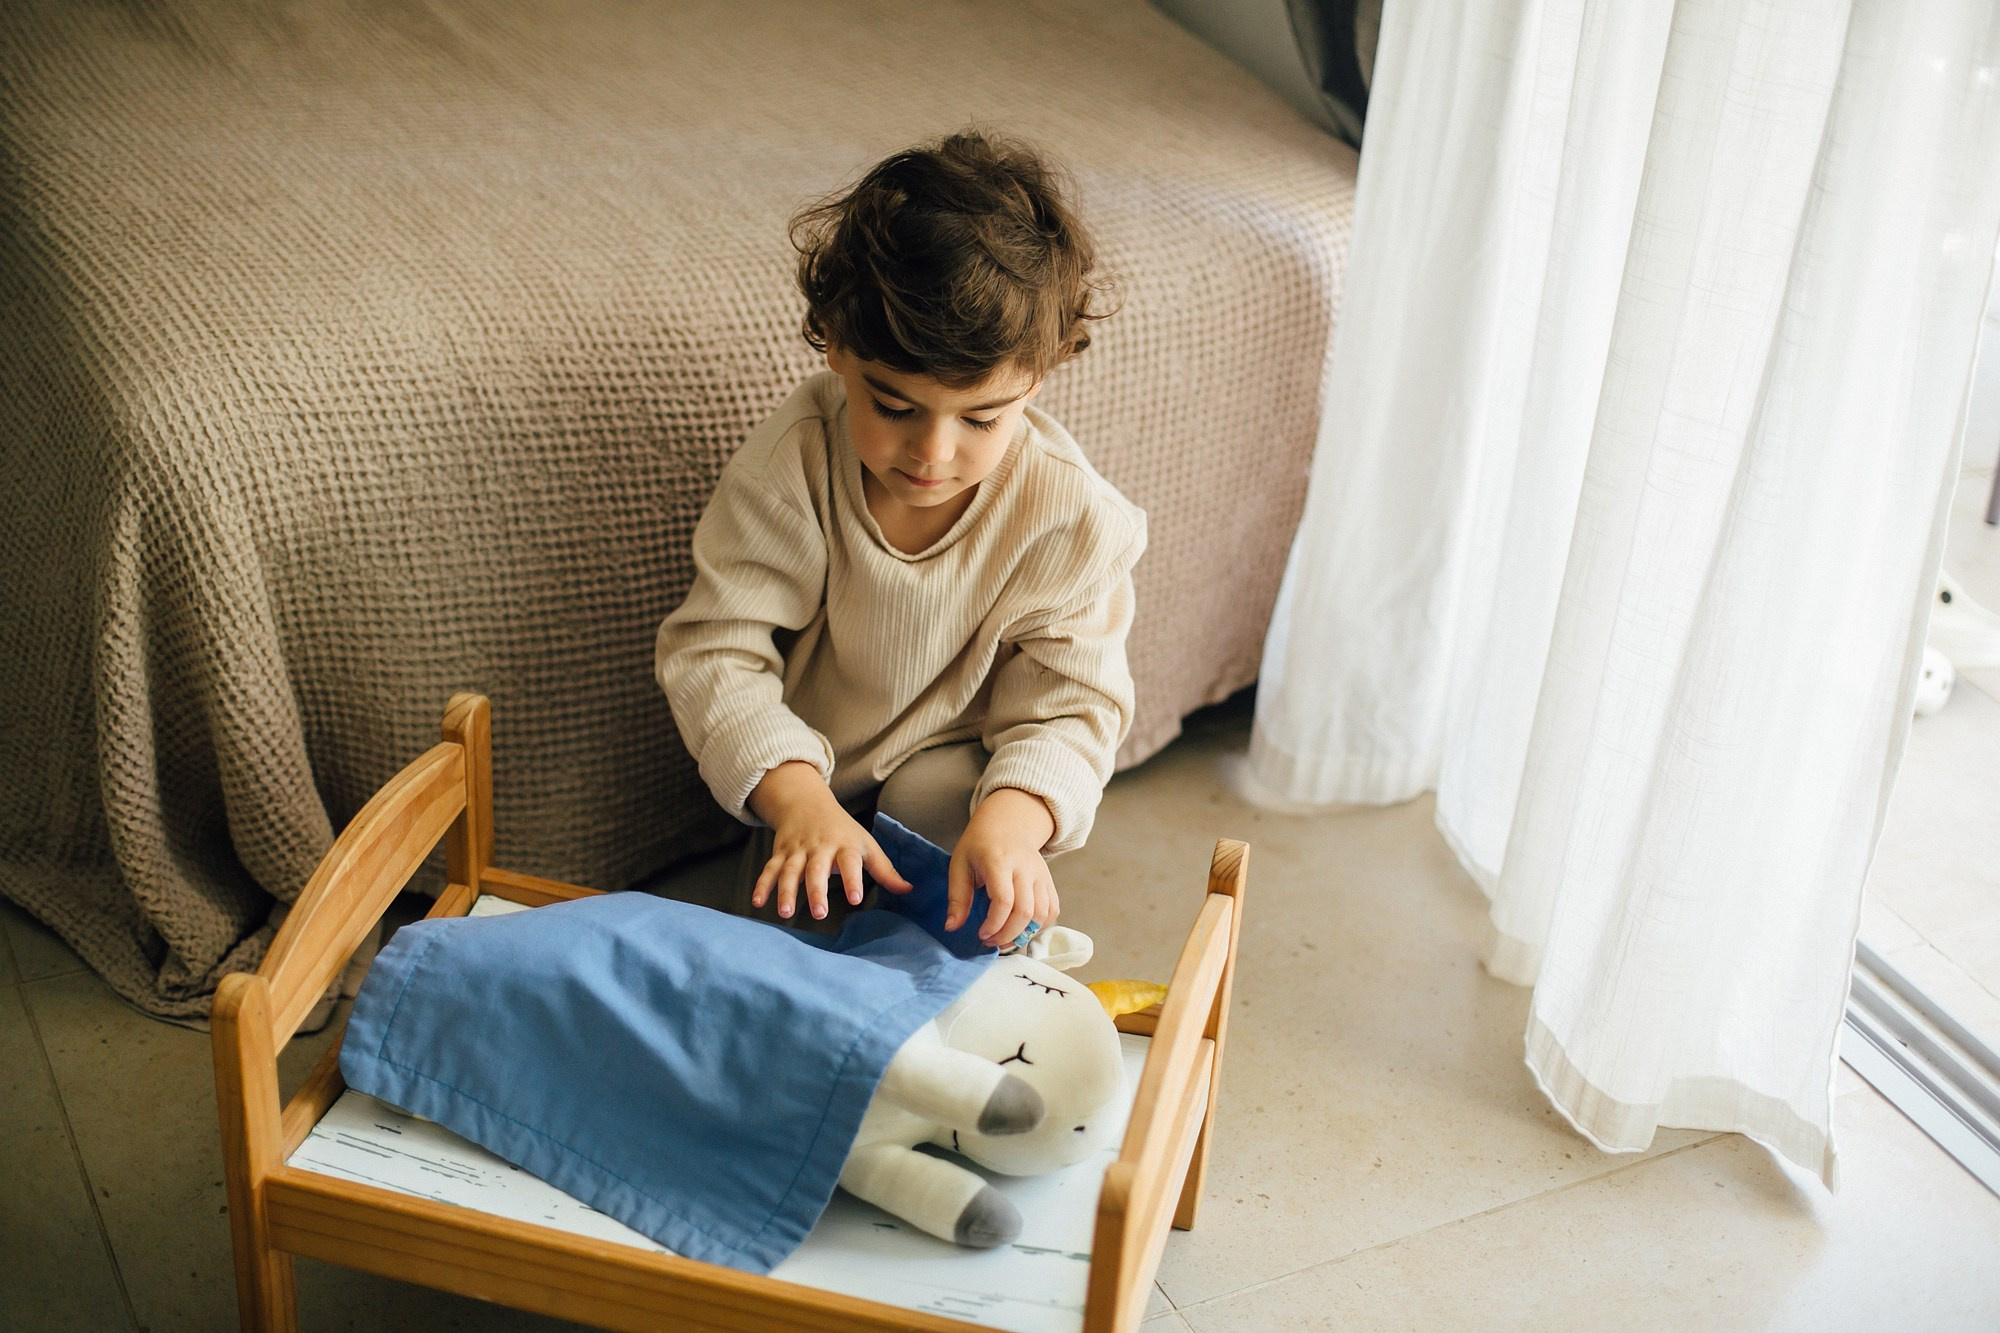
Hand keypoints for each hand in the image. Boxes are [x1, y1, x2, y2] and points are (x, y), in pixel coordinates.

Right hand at [747, 762, 911, 920]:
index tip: (856, 899)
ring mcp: (797, 850)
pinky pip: (768, 870)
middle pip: (817, 869)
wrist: (806, 802)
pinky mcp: (779, 854)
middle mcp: (820, 847)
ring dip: (786, 891)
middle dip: (817, 890)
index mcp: (844, 846)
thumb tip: (910, 891)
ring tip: (785, 913)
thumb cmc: (843, 830)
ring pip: (789, 871)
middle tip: (820, 913)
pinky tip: (757, 903)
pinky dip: (762, 885)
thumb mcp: (867, 845)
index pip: (850, 863)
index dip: (853, 880)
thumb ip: (885, 871)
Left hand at [947, 787, 1059, 946]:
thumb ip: (957, 897)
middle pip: (1026, 911)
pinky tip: (1021, 930)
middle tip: (991, 941)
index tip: (981, 934)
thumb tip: (952, 927)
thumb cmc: (979, 846)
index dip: (994, 924)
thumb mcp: (959, 865)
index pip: (1004, 900)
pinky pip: (1052, 910)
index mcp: (999, 861)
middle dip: (1008, 935)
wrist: (1006, 825)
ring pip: (1042, 914)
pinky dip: (1039, 927)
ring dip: (1024, 935)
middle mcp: (1025, 867)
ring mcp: (1041, 874)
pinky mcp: (1049, 881)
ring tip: (1005, 939)